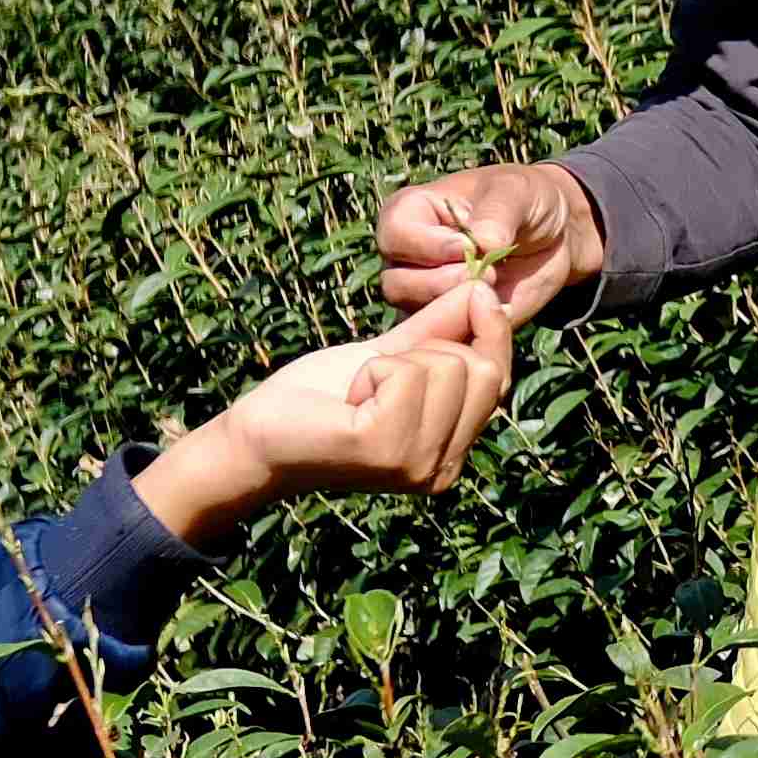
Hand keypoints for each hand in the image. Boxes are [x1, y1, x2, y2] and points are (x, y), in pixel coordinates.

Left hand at [144, 281, 513, 542]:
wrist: (258, 435)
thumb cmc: (319, 398)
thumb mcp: (391, 354)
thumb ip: (439, 328)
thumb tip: (483, 288)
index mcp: (452, 451)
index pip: (498, 378)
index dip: (492, 330)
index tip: (473, 292)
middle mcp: (444, 469)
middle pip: (480, 369)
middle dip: (430, 349)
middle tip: (380, 375)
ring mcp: (417, 464)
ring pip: (446, 366)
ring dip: (393, 362)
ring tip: (361, 393)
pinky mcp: (385, 449)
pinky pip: (404, 373)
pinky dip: (371, 370)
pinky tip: (349, 400)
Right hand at [376, 161, 605, 337]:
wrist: (554, 235)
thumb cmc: (523, 201)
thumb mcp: (515, 191)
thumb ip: (496, 213)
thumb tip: (483, 243)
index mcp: (410, 214)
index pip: (394, 235)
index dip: (427, 245)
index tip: (466, 245)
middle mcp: (407, 257)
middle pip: (396, 284)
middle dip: (441, 283)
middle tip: (488, 274)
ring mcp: (424, 294)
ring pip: (415, 315)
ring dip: (454, 308)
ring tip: (493, 288)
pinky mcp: (448, 323)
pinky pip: (443, 341)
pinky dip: (469, 332)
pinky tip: (495, 312)